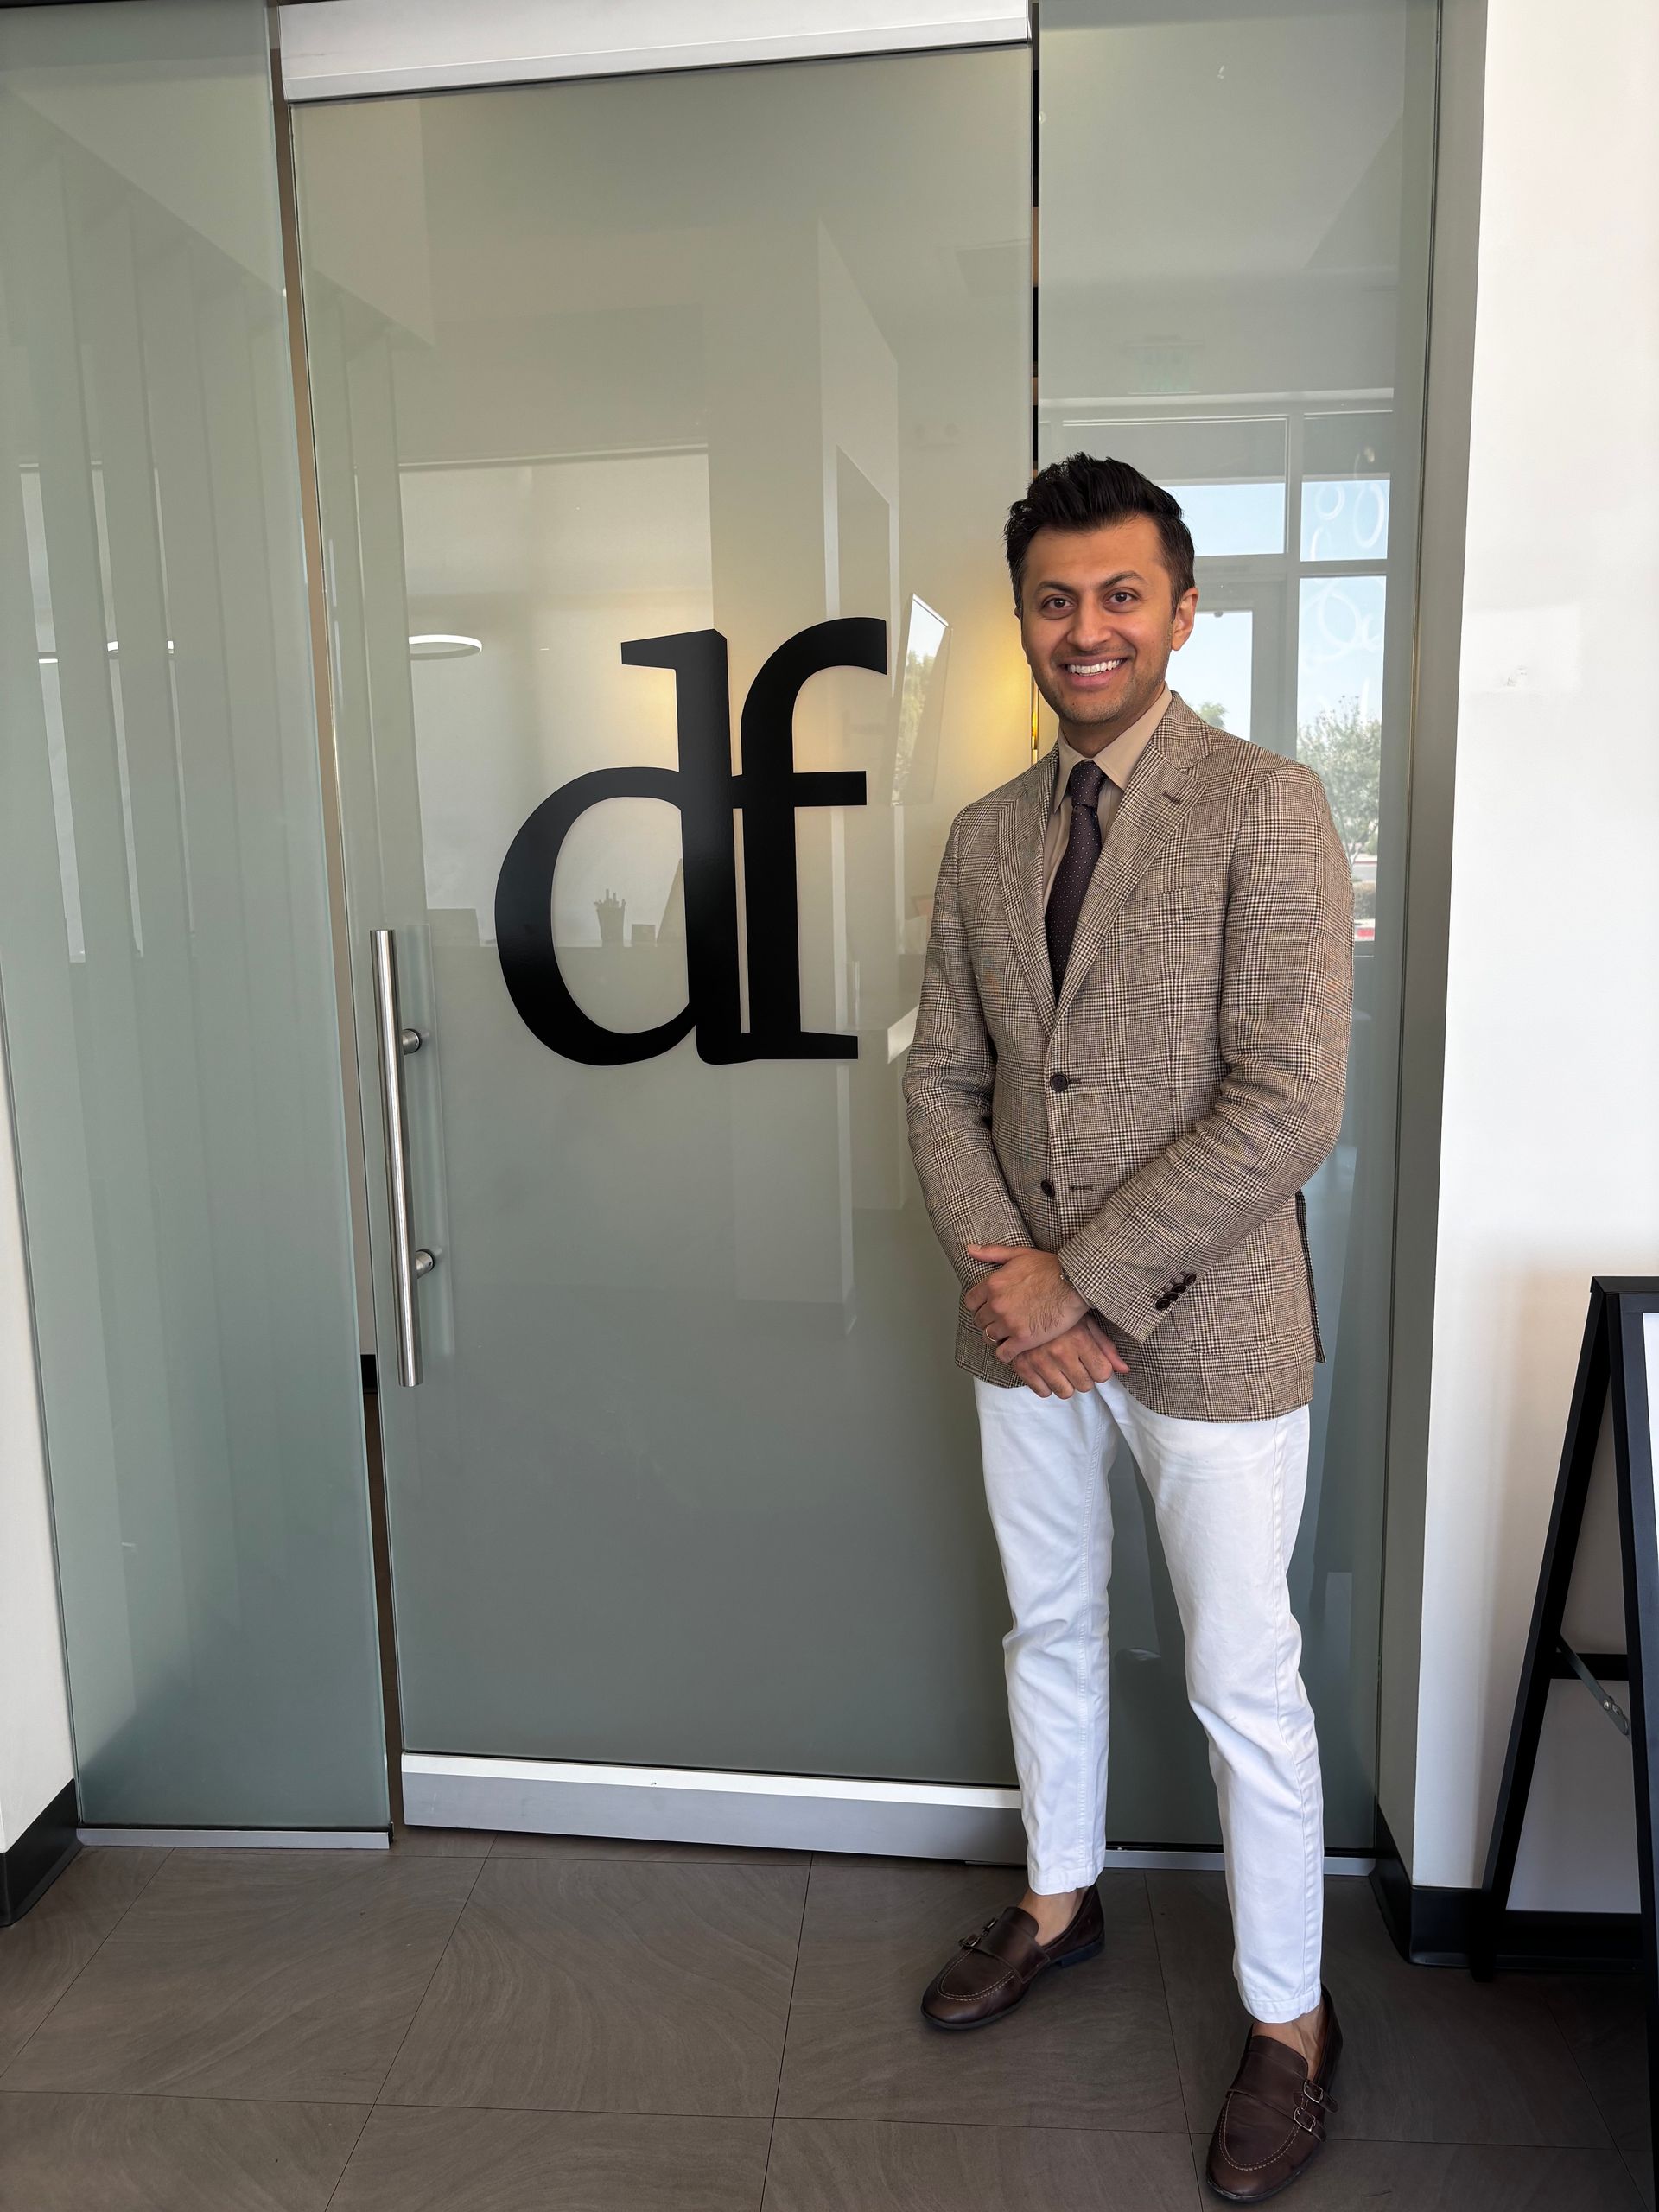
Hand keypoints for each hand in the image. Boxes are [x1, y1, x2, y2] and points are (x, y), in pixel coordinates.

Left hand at [964, 1244, 1087, 1358]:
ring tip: (1006, 1335)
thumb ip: (991, 1252)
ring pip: (989, 1337)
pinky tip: (1013, 1349)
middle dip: (987, 1321)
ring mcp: (1009, 1323)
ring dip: (996, 1337)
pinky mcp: (1023, 1339)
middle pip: (979, 1321)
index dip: (978, 1306)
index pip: (970, 1302)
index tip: (986, 1307)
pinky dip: (1006, 1353)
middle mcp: (997, 1305)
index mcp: (993, 1284)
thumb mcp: (1019, 1253)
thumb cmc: (1050, 1267)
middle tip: (999, 1321)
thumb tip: (970, 1249)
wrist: (1074, 1283)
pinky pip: (1004, 1354)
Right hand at [1011, 1316, 1129, 1399]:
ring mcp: (1039, 1360)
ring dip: (1066, 1383)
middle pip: (1085, 1386)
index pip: (1103, 1374)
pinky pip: (1043, 1392)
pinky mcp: (1022, 1366)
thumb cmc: (1061, 1311)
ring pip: (1065, 1392)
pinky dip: (1046, 1384)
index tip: (1092, 1360)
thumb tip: (1125, 1370)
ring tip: (1061, 1366)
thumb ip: (1106, 1348)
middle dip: (1084, 1376)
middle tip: (1075, 1362)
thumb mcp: (1086, 1323)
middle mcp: (1060, 1352)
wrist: (1024, 1301)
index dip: (1100, 1369)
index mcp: (1079, 1339)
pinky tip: (1046, 1370)